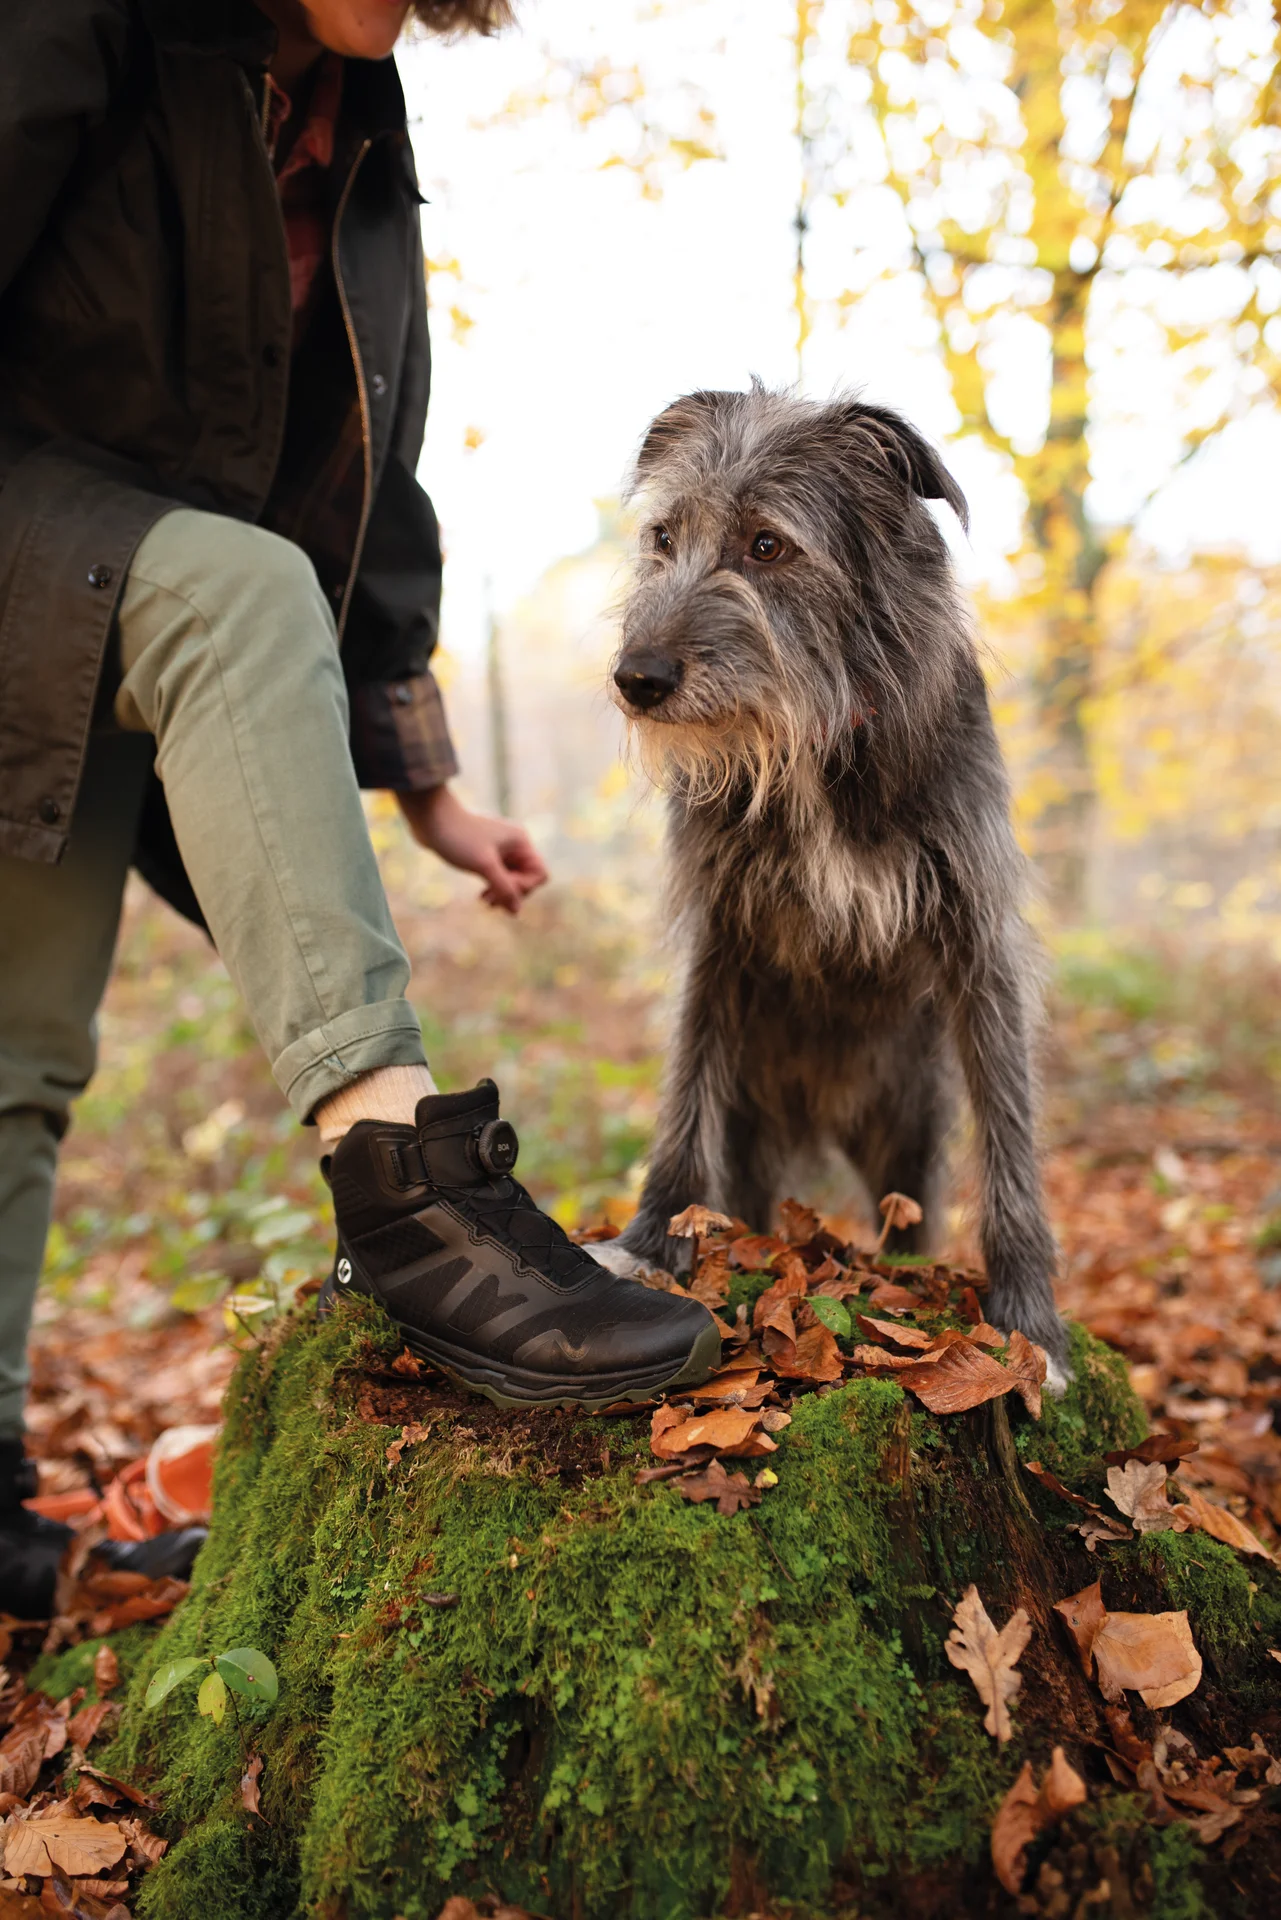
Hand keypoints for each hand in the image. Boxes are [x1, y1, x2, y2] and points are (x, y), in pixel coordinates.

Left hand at [397, 785, 547, 914]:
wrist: (430, 819)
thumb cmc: (459, 838)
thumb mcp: (484, 866)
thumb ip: (504, 889)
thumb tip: (516, 912)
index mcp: (521, 842)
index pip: (539, 874)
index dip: (524, 887)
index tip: (501, 885)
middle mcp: (515, 845)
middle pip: (527, 879)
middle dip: (511, 892)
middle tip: (489, 900)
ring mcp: (501, 850)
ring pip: (512, 880)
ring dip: (501, 893)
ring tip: (485, 901)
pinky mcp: (486, 854)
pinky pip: (499, 876)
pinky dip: (493, 887)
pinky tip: (482, 896)